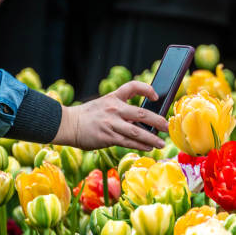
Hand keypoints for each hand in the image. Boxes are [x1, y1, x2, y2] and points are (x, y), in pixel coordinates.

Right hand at [52, 81, 168, 150]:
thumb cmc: (89, 115)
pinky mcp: (108, 137)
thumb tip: (144, 120)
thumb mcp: (104, 103)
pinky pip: (128, 142)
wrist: (69, 124)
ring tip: (161, 143)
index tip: (156, 95)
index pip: (133, 87)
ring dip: (151, 138)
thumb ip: (122, 109)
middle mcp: (114, 109)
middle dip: (157, 120)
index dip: (146, 89)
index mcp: (114, 97)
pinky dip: (140, 145)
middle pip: (142, 113)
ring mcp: (111, 124)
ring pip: (137, 131)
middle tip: (166, 126)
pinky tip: (148, 147)